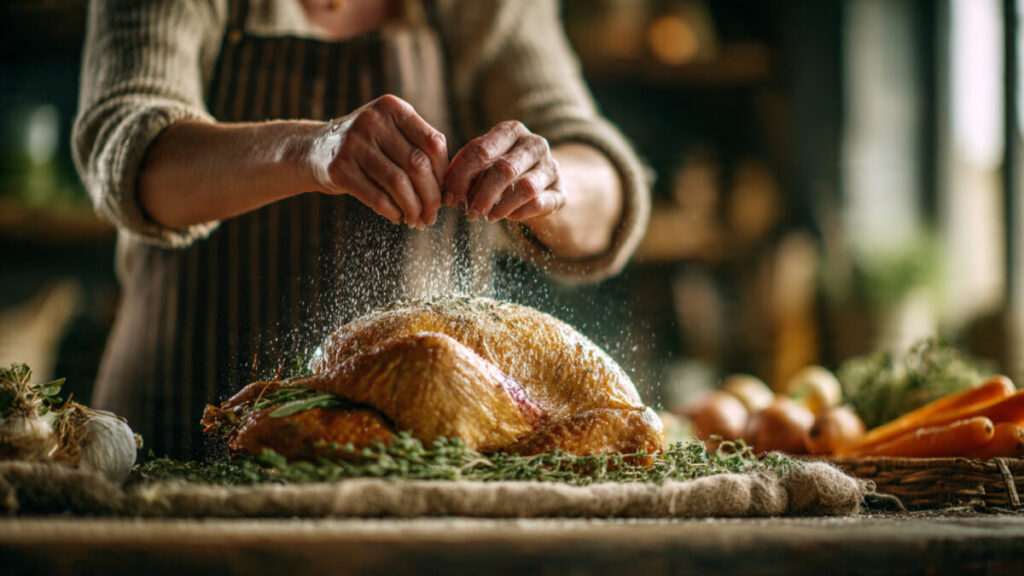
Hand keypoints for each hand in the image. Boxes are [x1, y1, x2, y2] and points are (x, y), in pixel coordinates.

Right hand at [308, 95, 447, 226]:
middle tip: (433, 215)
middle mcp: (373, 121)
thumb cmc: (367, 146)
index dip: (443, 173)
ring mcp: (353, 143)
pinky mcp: (339, 168)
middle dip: (431, 196)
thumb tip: (450, 184)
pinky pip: (376, 197)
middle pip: (417, 165)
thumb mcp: (391, 131)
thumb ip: (419, 146)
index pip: (433, 143)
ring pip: (398, 183)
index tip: (444, 193)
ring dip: (413, 208)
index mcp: (392, 108)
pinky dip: (392, 212)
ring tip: (417, 220)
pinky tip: (398, 217)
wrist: (316, 150)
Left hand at [444, 121, 564, 221]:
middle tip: (470, 213)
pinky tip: (509, 217)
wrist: (540, 180)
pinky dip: (521, 213)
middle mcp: (534, 144)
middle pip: (505, 169)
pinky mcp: (561, 190)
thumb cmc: (500, 170)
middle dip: (483, 194)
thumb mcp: (481, 164)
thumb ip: (464, 172)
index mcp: (510, 130)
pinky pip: (540, 203)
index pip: (481, 150)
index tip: (450, 198)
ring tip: (489, 217)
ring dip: (502, 206)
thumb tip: (449, 196)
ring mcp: (551, 166)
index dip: (461, 176)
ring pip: (526, 187)